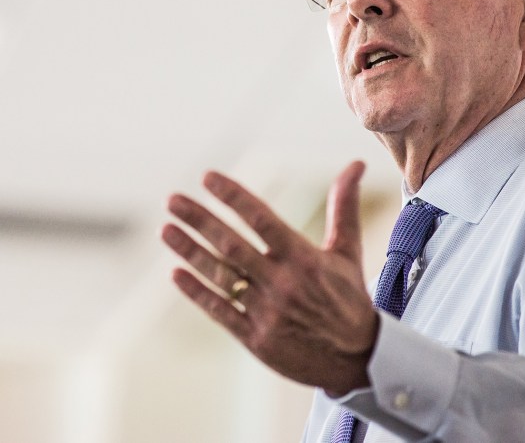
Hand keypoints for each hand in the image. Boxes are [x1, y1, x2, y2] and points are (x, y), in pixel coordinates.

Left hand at [161, 161, 377, 394]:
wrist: (359, 360)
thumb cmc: (348, 298)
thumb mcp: (347, 251)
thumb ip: (343, 206)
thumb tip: (356, 163)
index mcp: (303, 258)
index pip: (262, 219)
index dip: (233, 196)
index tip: (207, 177)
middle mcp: (283, 282)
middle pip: (232, 245)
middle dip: (200, 220)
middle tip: (172, 200)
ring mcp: (267, 312)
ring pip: (221, 276)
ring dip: (190, 252)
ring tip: (165, 230)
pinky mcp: (256, 338)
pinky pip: (220, 311)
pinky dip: (197, 293)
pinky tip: (175, 273)